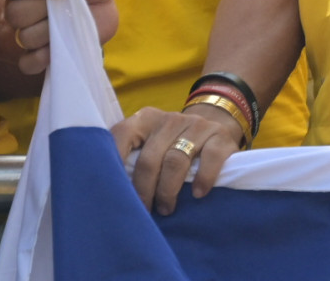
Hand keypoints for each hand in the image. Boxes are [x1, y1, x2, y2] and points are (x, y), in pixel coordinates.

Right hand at [0, 0, 117, 75]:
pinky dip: (43, 58)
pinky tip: (60, 44)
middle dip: (46, 8)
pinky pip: (27, 63)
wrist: (105, 0)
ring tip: (69, 19)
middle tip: (67, 2)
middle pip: (15, 14)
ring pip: (24, 37)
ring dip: (52, 30)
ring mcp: (28, 30)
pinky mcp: (40, 53)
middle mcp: (19, 5)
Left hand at [114, 103, 245, 214]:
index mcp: (145, 119)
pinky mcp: (220, 135)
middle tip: (144, 212)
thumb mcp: (150, 145)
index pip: (121, 137)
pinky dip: (203, 179)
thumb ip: (131, 159)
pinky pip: (210, 158)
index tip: (111, 192)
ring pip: (176, 161)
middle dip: (144, 190)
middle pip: (149, 159)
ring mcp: (197, 125)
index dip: (113, 164)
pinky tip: (197, 194)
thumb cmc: (171, 147)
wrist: (213, 127)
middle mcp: (170, 119)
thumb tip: (109, 193)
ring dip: (168, 191)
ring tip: (166, 209)